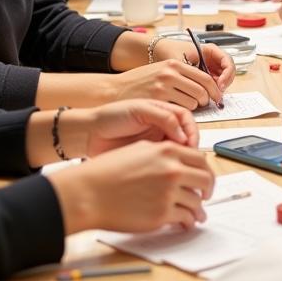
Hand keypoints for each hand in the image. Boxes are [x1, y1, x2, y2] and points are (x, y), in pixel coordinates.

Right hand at [49, 140, 215, 233]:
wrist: (88, 193)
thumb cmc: (107, 172)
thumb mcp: (139, 150)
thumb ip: (163, 154)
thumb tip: (180, 162)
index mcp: (167, 151)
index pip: (200, 159)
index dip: (205, 170)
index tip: (205, 178)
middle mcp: (172, 170)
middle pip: (205, 180)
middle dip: (208, 190)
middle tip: (206, 196)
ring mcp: (168, 193)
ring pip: (196, 202)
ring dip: (198, 210)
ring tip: (196, 215)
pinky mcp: (161, 215)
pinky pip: (184, 218)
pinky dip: (187, 221)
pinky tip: (184, 223)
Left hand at [70, 99, 199, 156]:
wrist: (90, 134)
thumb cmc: (111, 116)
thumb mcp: (139, 110)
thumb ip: (163, 117)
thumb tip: (182, 134)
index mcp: (162, 111)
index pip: (186, 118)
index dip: (192, 130)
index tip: (190, 143)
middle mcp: (162, 126)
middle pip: (186, 135)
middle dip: (190, 146)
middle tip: (187, 157)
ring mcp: (156, 142)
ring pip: (178, 151)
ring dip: (181, 158)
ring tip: (176, 165)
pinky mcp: (149, 158)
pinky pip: (166, 162)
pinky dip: (170, 166)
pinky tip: (166, 170)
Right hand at [110, 58, 226, 109]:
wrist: (114, 90)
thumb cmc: (137, 84)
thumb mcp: (160, 72)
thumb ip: (180, 76)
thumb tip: (204, 86)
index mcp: (174, 63)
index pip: (205, 77)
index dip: (214, 90)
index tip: (217, 97)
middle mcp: (170, 72)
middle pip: (203, 90)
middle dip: (206, 101)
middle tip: (203, 106)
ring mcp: (164, 86)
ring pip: (193, 102)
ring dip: (193, 108)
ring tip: (184, 109)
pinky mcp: (158, 99)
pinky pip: (180, 110)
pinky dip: (181, 114)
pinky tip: (173, 114)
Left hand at [155, 38, 235, 94]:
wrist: (155, 53)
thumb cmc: (168, 51)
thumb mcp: (180, 62)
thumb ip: (191, 73)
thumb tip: (202, 88)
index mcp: (210, 50)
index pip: (228, 61)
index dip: (227, 74)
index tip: (220, 85)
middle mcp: (211, 59)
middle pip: (228, 72)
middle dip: (224, 84)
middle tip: (217, 95)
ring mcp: (208, 68)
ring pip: (221, 80)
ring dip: (218, 89)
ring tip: (208, 97)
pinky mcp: (202, 77)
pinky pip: (212, 85)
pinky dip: (210, 92)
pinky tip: (203, 97)